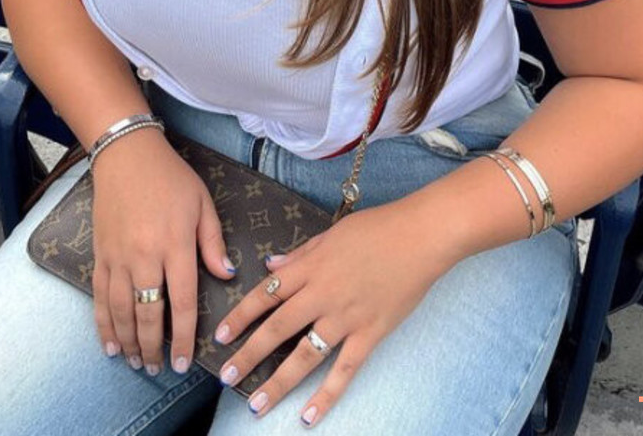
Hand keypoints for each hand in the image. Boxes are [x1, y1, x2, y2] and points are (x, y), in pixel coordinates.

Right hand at [90, 129, 235, 376]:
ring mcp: (118, 257)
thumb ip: (213, 242)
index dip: (184, 335)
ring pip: (121, 311)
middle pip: (148, 313)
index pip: (182, 300)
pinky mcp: (100, 255)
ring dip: (128, 342)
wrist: (127, 156)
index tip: (184, 361)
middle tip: (157, 370)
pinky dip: (103, 324)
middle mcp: (144, 256)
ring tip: (136, 362)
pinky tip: (110, 343)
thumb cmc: (171, 178)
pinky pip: (99, 297)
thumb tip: (226, 275)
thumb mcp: (202, 203)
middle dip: (153, 347)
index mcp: (175, 244)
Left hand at [213, 199, 450, 425]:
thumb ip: (300, 253)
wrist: (421, 235)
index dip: (241, 316)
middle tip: (226, 376)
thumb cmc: (378, 227)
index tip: (221, 335)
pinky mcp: (370, 334)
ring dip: (278, 382)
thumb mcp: (333, 232)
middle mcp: (322, 295)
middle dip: (248, 355)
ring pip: (304, 356)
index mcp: (310, 267)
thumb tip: (271, 265)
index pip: (266, 294)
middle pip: (277, 329)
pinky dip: (326, 395)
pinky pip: (344, 370)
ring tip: (256, 404)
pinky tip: (309, 416)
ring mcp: (345, 317)